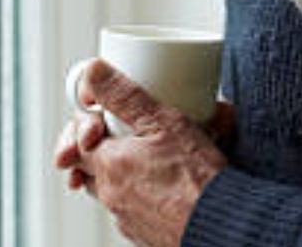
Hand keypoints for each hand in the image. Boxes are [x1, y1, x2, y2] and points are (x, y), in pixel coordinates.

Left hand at [51, 60, 227, 246]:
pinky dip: (139, 193)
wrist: (225, 225)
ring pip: (110, 189)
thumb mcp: (163, 121)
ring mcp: (127, 219)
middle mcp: (111, 197)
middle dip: (97, 148)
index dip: (85, 126)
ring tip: (143, 157)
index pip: (76, 143)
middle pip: (87, 167)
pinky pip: (131, 209)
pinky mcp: (145, 234)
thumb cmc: (198, 178)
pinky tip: (161, 184)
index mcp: (108, 166)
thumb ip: (124, 95)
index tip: (100, 116)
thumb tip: (92, 72)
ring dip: (119, 171)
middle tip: (116, 135)